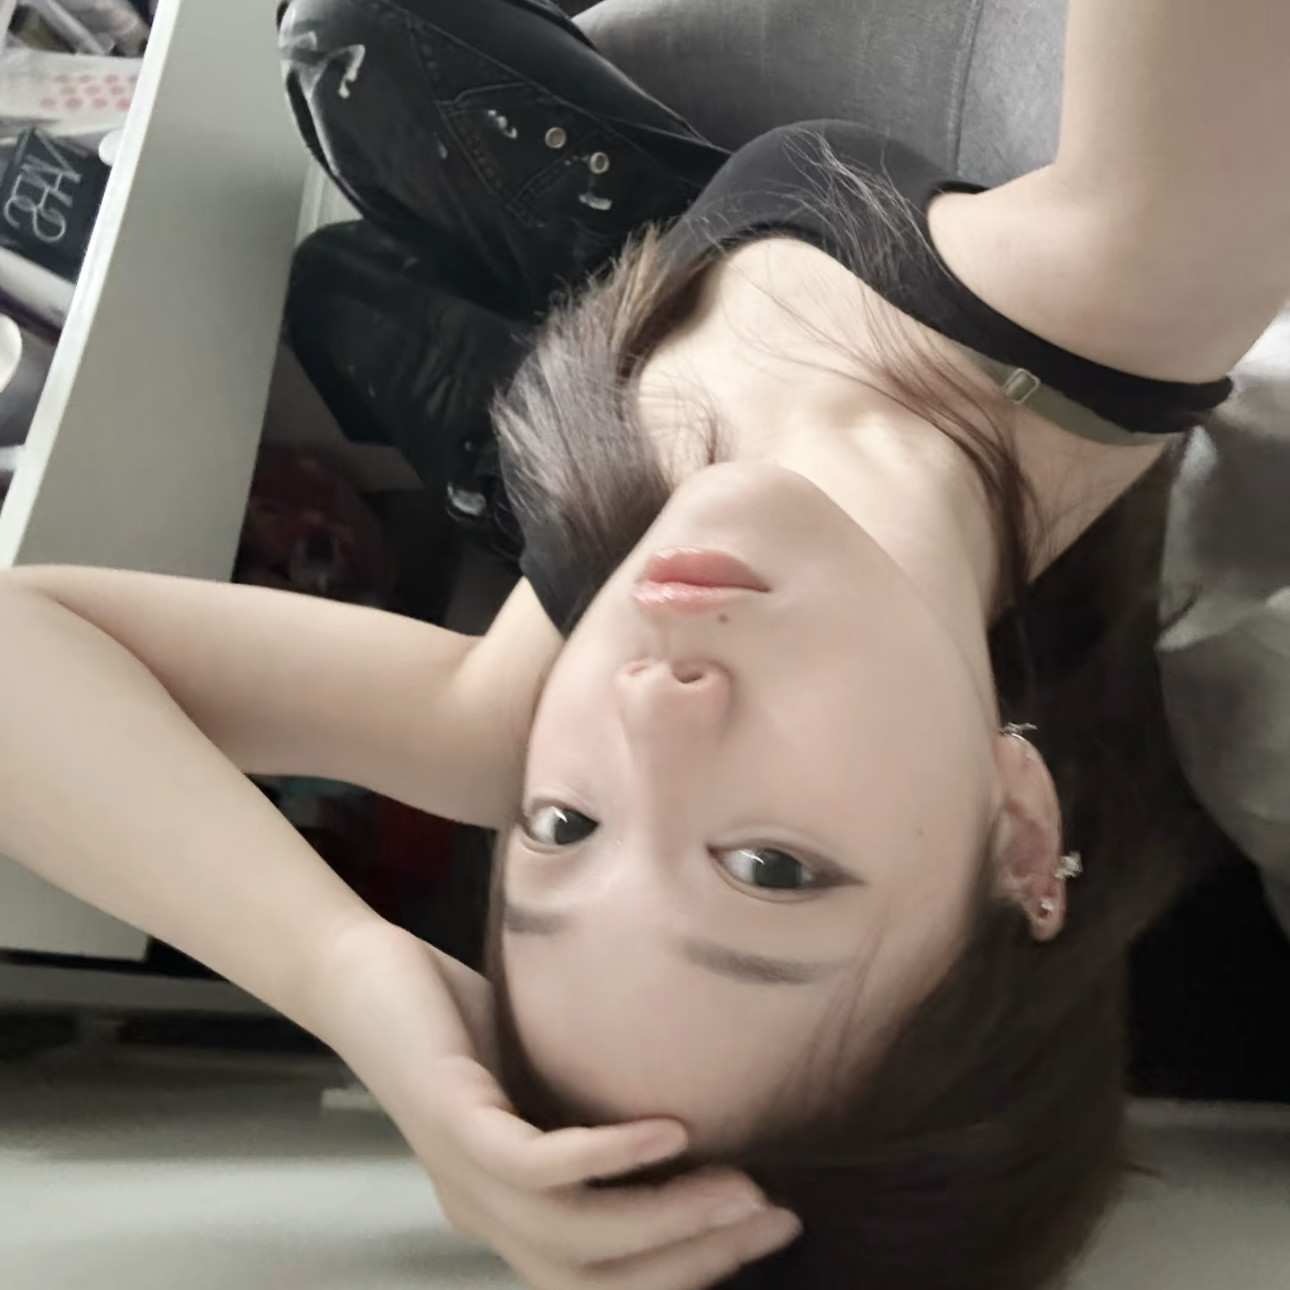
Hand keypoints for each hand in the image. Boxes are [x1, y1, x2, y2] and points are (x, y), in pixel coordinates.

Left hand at [312, 921, 801, 1289]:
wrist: (361, 977)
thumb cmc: (453, 1020)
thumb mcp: (534, 1071)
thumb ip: (590, 1104)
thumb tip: (688, 1102)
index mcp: (510, 1208)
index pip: (605, 1277)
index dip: (687, 1269)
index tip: (762, 1230)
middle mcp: (487, 1209)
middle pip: (599, 1276)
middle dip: (696, 1258)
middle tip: (775, 1219)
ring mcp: (467, 1171)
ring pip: (576, 1235)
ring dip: (669, 1220)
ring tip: (740, 1190)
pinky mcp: (453, 1121)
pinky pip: (536, 1164)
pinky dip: (608, 1158)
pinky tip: (666, 1134)